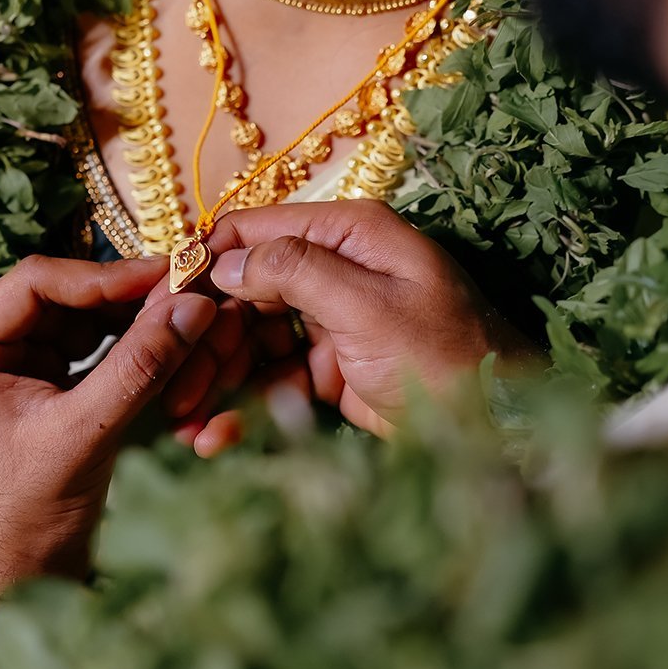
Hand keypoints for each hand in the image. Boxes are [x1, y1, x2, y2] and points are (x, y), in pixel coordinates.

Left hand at [0, 255, 216, 595]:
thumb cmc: (25, 515)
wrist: (17, 580)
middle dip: (124, 296)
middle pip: (62, 296)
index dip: (102, 276)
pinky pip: (94, 350)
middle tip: (184, 291)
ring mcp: (16, 368)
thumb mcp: (82, 434)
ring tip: (185, 316)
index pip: (35, 283)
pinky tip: (170, 345)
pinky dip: (131, 348)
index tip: (163, 275)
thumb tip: (193, 306)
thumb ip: (138, 367)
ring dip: (133, 319)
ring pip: (84, 320)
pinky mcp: (48, 389)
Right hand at [202, 200, 536, 435]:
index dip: (205, 263)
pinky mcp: (335, 369)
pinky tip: (213, 437)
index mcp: (352, 234)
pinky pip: (275, 381)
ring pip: (254, 340)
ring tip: (182, 420)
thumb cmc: (449, 360)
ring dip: (216, 378)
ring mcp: (336, 319)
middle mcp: (339, 268)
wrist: (507, 433)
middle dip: (205, 337)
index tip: (160, 304)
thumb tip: (226, 260)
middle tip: (169, 383)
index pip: (258, 231)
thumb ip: (296, 273)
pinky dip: (245, 406)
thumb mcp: (370, 308)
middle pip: (247, 291)